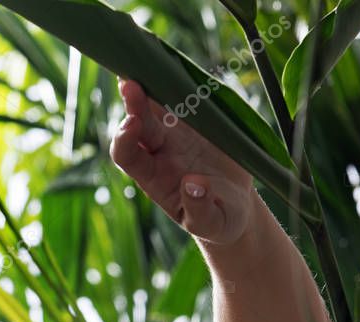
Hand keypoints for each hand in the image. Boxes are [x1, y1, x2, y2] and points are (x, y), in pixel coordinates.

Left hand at [109, 77, 255, 244]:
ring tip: (147, 60)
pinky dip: (176, 82)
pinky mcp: (197, 123)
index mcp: (154, 179)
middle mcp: (159, 153)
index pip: (128, 156)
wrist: (235, 208)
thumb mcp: (212, 224)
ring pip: (158, 106)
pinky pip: (183, 99)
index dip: (125, 140)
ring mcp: (177, 135)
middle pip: (139, 125)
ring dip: (151, 85)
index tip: (131, 125)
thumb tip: (194, 186)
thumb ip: (200, 209)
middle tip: (130, 83)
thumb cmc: (218, 221)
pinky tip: (171, 63)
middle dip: (133, 104)